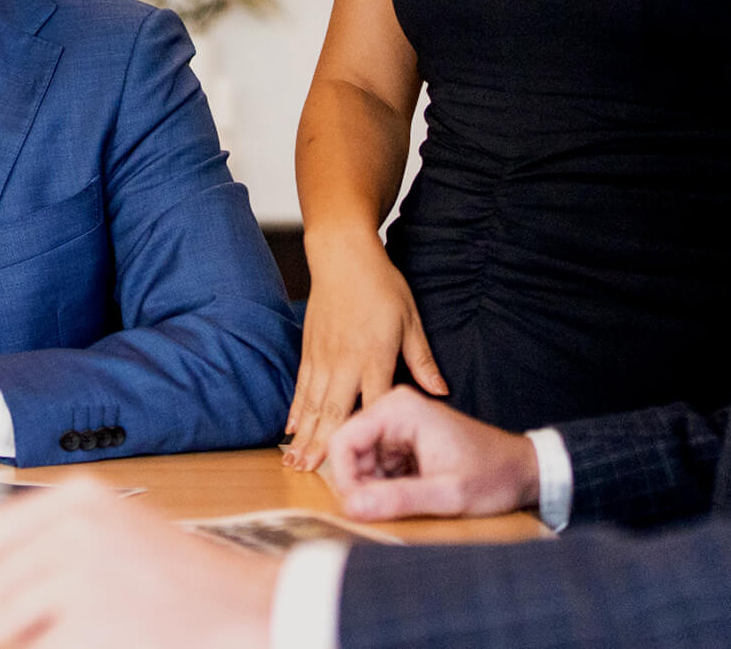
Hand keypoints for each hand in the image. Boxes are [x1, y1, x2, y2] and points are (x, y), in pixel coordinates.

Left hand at [0, 480, 276, 648]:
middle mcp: (71, 529)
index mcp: (76, 498)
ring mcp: (76, 578)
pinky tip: (92, 645)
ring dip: (25, 638)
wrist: (236, 605)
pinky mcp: (84, 627)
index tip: (12, 590)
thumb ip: (52, 538)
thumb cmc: (177, 573)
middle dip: (7, 612)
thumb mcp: (113, 526)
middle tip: (48, 623)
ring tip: (69, 634)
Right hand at [284, 239, 444, 471]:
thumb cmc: (381, 286)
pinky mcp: (309, 350)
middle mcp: (344, 362)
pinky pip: (300, 387)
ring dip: (303, 435)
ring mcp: (323, 357)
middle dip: (322, 446)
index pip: (372, 404)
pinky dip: (295, 410)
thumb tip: (441, 391)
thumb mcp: (411, 320)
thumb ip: (422, 360)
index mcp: (374, 356)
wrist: (343, 257)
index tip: (363, 462)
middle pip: (333, 412)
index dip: (367, 434)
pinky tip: (289, 429)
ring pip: (311, 404)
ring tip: (294, 462)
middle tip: (311, 474)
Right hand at [323, 386, 537, 521]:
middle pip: (348, 453)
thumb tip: (351, 508)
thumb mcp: (448, 494)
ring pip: (360, 464)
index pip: (342, 441)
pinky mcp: (402, 441)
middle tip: (391, 512)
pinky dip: (387, 489)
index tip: (361, 511)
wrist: (526, 472)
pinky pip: (376, 468)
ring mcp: (397, 425)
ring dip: (375, 491)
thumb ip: (399, 500)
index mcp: (399, 409)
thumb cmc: (494, 476)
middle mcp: (392, 409)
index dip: (344, 480)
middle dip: (362, 487)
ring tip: (411, 504)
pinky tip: (415, 497)